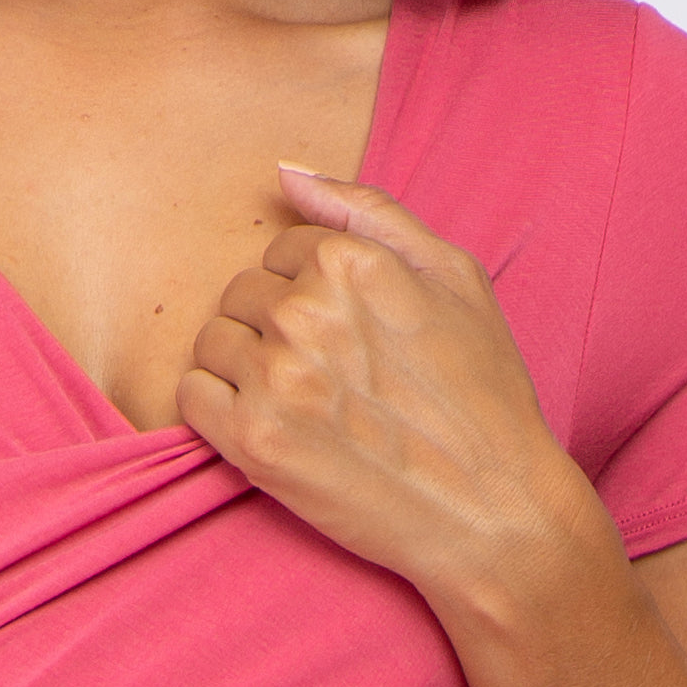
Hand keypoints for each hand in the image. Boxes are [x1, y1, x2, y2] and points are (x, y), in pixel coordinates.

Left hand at [176, 165, 596, 613]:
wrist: (494, 513)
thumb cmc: (484, 396)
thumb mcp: (455, 278)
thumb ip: (368, 214)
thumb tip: (284, 174)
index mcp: (353, 263)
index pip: (283, 249)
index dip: (313, 295)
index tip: (349, 339)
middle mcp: (307, 312)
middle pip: (242, 294)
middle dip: (274, 330)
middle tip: (330, 381)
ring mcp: (277, 378)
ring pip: (213, 343)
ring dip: (244, 370)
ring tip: (303, 407)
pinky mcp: (254, 442)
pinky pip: (191, 397)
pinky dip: (216, 410)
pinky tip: (269, 429)